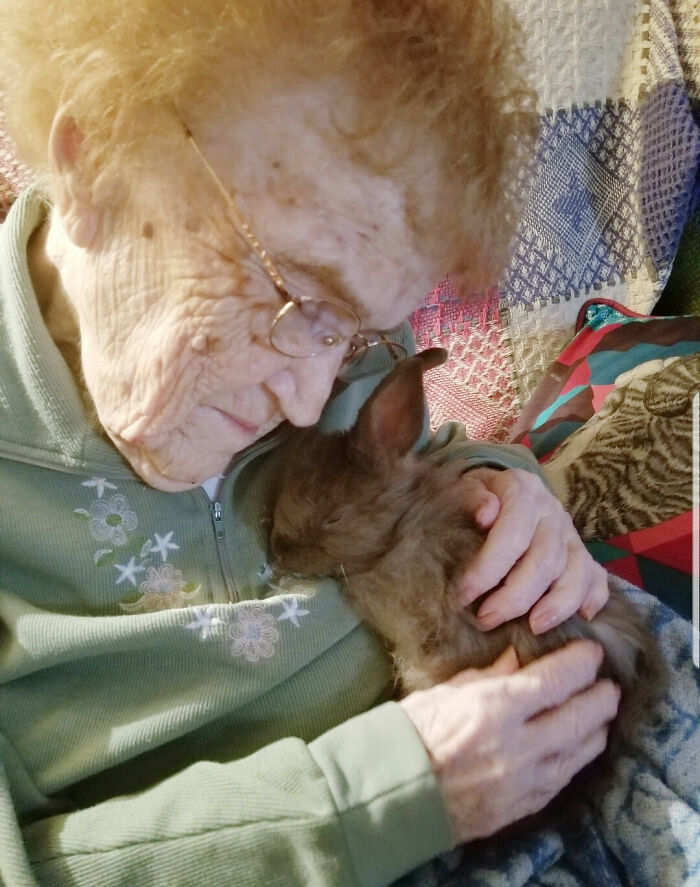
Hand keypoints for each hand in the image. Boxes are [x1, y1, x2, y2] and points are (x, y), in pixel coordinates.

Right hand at [399, 640, 619, 842]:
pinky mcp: (525, 806)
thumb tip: (518, 657)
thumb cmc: (412, 732)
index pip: (557, 679)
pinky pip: (565, 777)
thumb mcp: (445, 691)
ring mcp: (526, 780)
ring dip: (597, 727)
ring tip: (601, 712)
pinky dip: (578, 756)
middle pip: (581, 716)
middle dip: (601, 696)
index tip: (592, 653)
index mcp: (495, 708)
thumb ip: (488, 674)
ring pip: (582, 750)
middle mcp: (519, 745)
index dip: (581, 663)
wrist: (396, 793)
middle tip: (608, 683)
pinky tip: (579, 744)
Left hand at [455, 467, 608, 633]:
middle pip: (545, 561)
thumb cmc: (475, 496)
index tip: (464, 595)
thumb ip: (471, 497)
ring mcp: (571, 534)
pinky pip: (597, 578)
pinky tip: (580, 619)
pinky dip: (592, 599)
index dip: (488, 570)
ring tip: (532, 629)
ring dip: (556, 606)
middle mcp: (552, 512)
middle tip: (486, 620)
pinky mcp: (582, 553)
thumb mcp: (463, 487)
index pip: (513, 536)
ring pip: (576, 573)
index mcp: (523, 492)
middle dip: (515, 597)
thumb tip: (485, 513)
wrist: (494, 487)